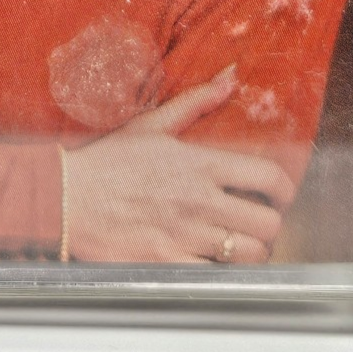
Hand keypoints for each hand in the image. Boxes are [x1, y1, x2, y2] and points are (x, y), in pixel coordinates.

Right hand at [61, 65, 295, 263]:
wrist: (67, 197)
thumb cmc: (108, 159)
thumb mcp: (152, 123)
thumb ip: (197, 100)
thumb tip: (231, 75)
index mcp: (201, 164)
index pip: (269, 179)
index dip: (285, 190)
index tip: (280, 195)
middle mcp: (200, 201)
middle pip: (267, 224)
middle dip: (269, 225)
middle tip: (258, 222)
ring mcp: (186, 235)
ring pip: (248, 255)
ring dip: (250, 252)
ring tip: (239, 245)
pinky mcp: (170, 262)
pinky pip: (215, 276)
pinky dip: (220, 272)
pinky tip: (210, 261)